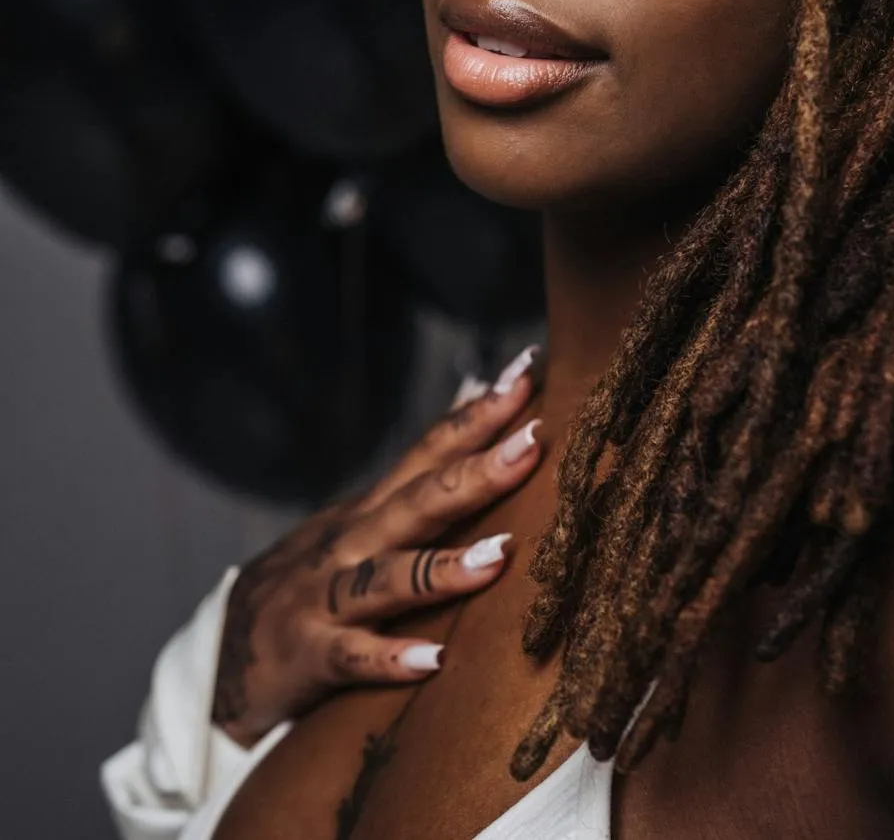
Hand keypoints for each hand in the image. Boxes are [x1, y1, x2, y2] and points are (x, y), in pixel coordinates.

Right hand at [211, 346, 542, 746]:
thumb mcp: (362, 525)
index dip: (479, 412)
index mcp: (372, 510)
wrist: (221, 660)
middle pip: (420, 500)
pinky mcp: (308, 655)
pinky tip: (433, 660)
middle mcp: (351, 543)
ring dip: (444, 567)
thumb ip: (418, 481)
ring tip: (500, 555)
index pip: (431, 450)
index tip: (528, 370)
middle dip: (478, 470)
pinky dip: (389, 657)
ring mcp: (325, 597)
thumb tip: (478, 415)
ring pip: (389, 576)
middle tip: (534, 440)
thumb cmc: (312, 585)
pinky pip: (352, 657)